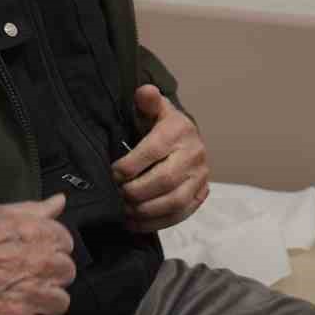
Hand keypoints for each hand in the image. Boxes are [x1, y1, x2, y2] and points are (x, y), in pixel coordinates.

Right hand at [0, 194, 75, 314]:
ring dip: (44, 303)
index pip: (66, 245)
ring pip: (59, 304)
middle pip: (66, 275)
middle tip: (27, 275)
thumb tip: (59, 201)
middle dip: (50, 276)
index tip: (35, 253)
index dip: (50, 249)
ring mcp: (34, 293)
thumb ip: (36, 209)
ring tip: (24, 297)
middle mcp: (46, 264)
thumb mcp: (2, 211)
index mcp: (45, 235)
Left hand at [111, 85, 209, 232]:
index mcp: (179, 130)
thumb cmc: (160, 125)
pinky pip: (180, 214)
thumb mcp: (152, 109)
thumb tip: (144, 91)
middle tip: (117, 195)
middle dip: (135, 192)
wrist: (185, 138)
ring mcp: (201, 176)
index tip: (113, 174)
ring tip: (124, 211)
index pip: (153, 150)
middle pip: (164, 180)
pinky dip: (156, 223)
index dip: (129, 166)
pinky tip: (135, 222)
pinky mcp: (201, 194)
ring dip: (145, 210)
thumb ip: (147, 101)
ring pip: (174, 201)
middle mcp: (194, 153)